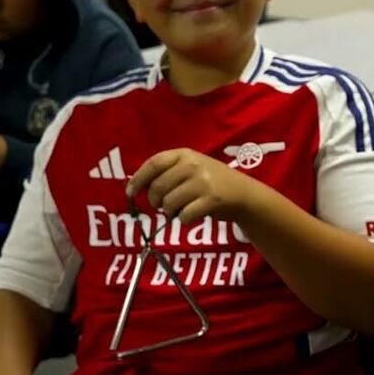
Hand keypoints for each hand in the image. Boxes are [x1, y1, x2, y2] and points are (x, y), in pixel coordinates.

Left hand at [126, 148, 267, 223]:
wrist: (243, 194)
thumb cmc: (211, 181)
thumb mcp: (192, 167)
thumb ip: (168, 172)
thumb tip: (136, 186)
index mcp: (186, 154)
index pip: (154, 163)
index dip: (138, 179)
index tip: (130, 192)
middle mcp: (194, 165)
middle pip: (158, 187)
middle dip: (155, 201)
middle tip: (162, 205)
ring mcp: (203, 182)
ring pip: (169, 203)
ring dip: (170, 211)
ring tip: (179, 209)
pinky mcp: (212, 200)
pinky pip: (184, 215)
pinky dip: (183, 219)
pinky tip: (192, 215)